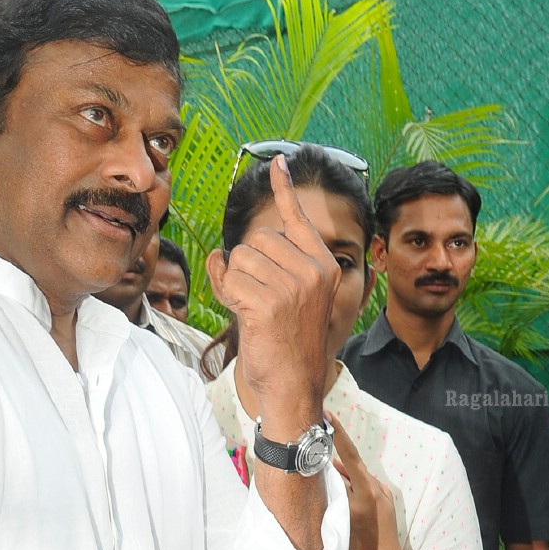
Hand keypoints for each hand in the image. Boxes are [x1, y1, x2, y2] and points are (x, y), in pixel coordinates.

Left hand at [208, 155, 337, 433]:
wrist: (294, 387)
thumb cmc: (289, 346)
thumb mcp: (294, 301)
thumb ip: (273, 270)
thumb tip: (226, 251)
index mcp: (324, 267)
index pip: (298, 219)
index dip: (284, 191)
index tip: (277, 163)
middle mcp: (312, 271)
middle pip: (258, 240)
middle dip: (245, 265)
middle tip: (254, 296)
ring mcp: (292, 286)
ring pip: (240, 258)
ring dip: (234, 282)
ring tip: (250, 309)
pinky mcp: (268, 302)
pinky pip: (229, 280)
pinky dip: (224, 292)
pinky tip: (238, 311)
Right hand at [333, 419, 397, 549]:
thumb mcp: (338, 524)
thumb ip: (332, 497)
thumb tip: (322, 476)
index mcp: (366, 493)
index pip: (349, 456)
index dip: (338, 434)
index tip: (327, 415)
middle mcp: (377, 490)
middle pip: (351, 465)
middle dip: (333, 455)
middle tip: (313, 443)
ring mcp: (384, 496)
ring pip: (357, 477)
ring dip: (340, 473)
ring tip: (320, 469)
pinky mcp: (386, 503)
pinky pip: (364, 486)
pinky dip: (350, 484)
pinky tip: (338, 490)